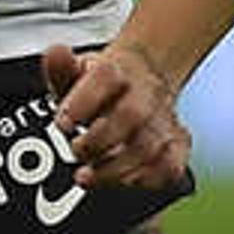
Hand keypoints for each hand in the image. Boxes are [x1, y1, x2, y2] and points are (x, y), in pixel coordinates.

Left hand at [42, 41, 188, 190]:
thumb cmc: (101, 85)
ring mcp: (164, 120)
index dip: (82, 102)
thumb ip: (61, 69)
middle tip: (76, 151)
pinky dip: (144, 180)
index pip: (106, 77)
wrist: (142, 81)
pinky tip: (121, 180)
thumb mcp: (76, 72)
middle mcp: (146, 93)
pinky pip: (169, 167)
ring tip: (87, 176)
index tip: (62, 124)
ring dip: (114, 169)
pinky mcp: (177, 145)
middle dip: (98, 141)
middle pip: (131, 115)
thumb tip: (57, 53)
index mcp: (118, 70)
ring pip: (148, 147)